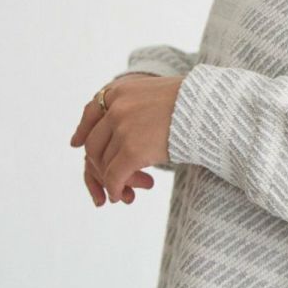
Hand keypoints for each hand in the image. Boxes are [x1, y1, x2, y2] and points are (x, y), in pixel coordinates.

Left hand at [70, 72, 183, 205]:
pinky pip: (114, 176)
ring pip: (104, 163)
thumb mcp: (155, 96)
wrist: (211, 110)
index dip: (82, 131)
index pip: (91, 112)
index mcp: (120, 90)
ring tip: (129, 193)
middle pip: (94, 143)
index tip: (76, 145)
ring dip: (114, 181)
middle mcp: (116, 107)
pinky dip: (115, 189)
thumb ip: (133, 109)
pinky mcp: (131, 149)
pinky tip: (123, 197)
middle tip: (112, 182)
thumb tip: (117, 134)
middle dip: (99, 167)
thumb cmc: (193, 106)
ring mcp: (122, 127)